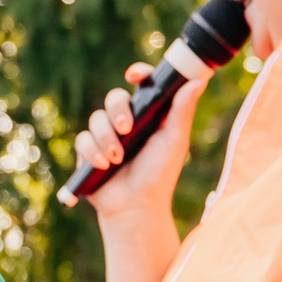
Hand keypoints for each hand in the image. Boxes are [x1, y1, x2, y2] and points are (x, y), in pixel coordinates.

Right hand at [74, 60, 207, 220]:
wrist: (136, 207)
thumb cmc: (159, 174)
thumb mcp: (174, 140)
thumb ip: (182, 110)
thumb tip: (199, 80)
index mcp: (149, 115)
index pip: (142, 85)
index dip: (138, 74)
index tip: (134, 76)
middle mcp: (127, 122)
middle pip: (114, 98)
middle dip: (118, 111)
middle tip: (126, 129)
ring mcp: (106, 136)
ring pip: (96, 118)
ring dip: (105, 138)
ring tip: (117, 159)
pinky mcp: (89, 151)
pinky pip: (82, 139)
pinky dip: (92, 151)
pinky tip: (103, 165)